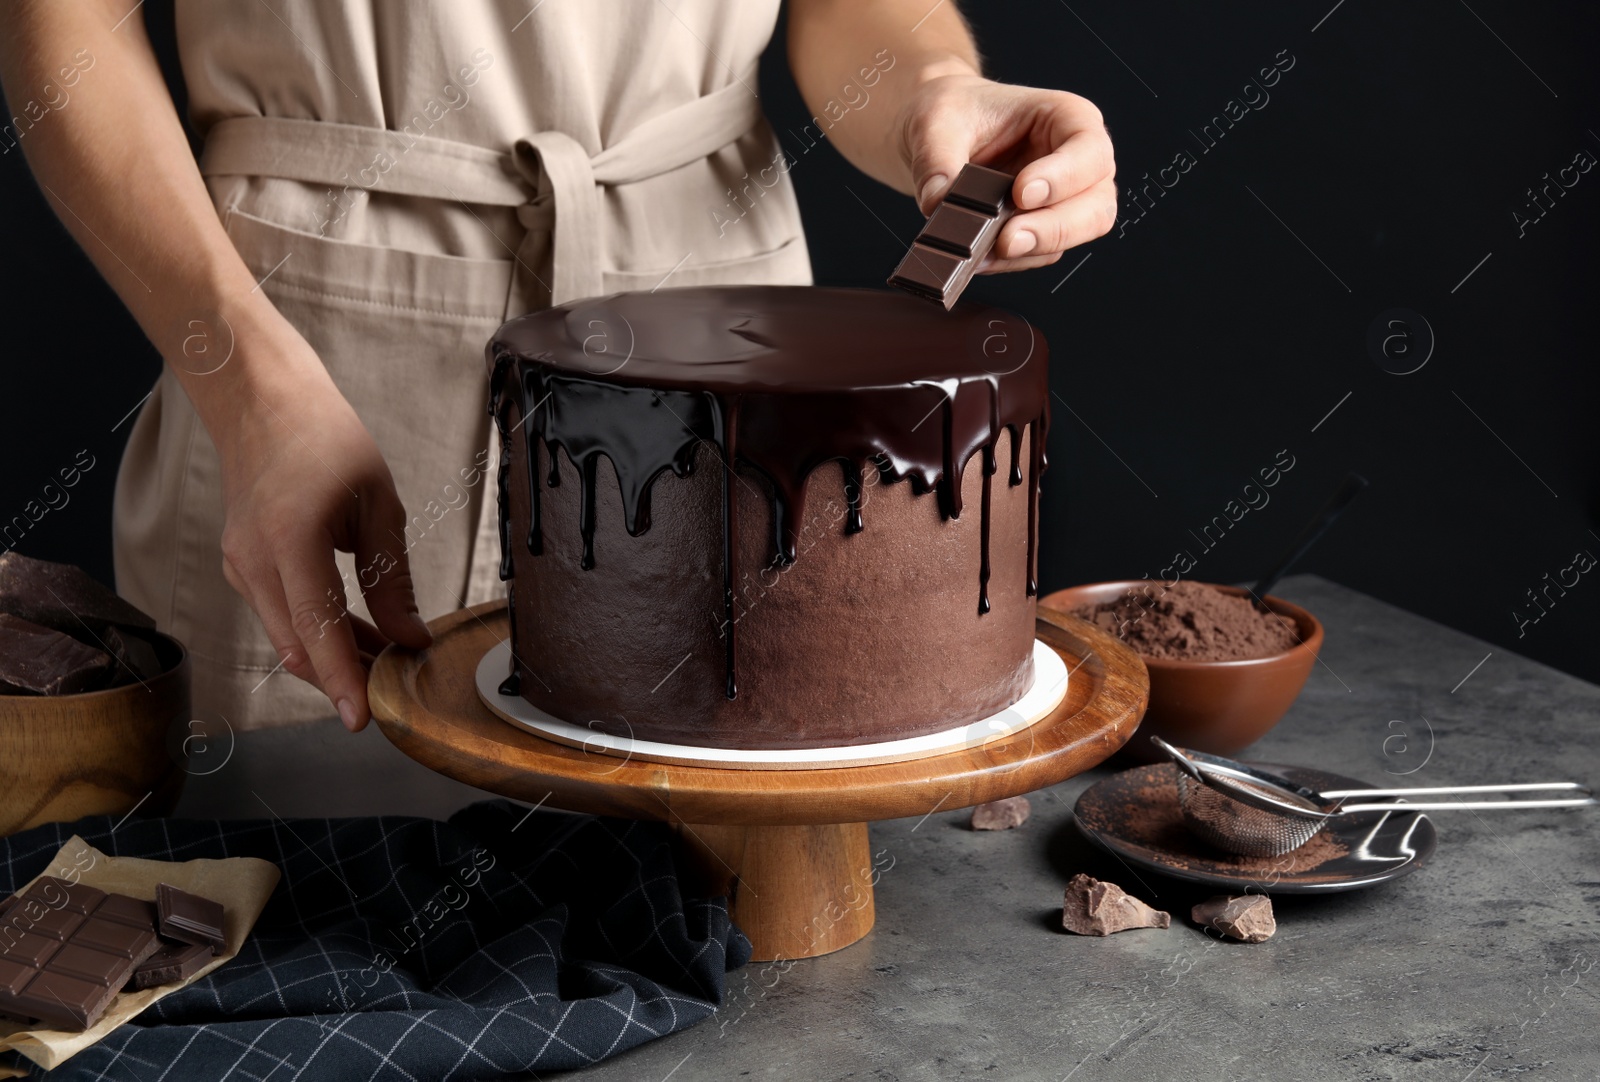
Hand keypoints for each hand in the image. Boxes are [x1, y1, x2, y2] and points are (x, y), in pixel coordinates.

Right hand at [215, 339, 430, 731]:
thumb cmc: (327, 442)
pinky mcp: (241, 567)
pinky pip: (280, 617)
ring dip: (334, 658)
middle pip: (299, 648)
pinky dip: (316, 634)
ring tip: (387, 659)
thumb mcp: (378, 505)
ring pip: (288, 638)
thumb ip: (393, 579)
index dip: (343, 681)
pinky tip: (357, 633)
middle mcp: (254, 562)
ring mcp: (240, 566)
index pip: (318, 631)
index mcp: (291, 541)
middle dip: (346, 678)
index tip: (363, 721)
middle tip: (398, 690)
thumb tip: (411, 639)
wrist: (263, 405)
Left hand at [896, 72, 1116, 272]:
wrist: (939, 136)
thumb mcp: (937, 122)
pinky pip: (1039, 254)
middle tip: (1009, 239)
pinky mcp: (1043, 230)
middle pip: (1096, 205)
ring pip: (1073, 237)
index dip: (1063, 176)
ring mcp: (1066, 200)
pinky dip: (1010, 261)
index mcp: (1067, 118)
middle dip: (1054, 228)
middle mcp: (1077, 162)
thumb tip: (938, 203)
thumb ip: (937, 160)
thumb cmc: (955, 112)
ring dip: (1031, 249)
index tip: (1021, 193)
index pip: (1089, 149)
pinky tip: (978, 257)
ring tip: (984, 252)